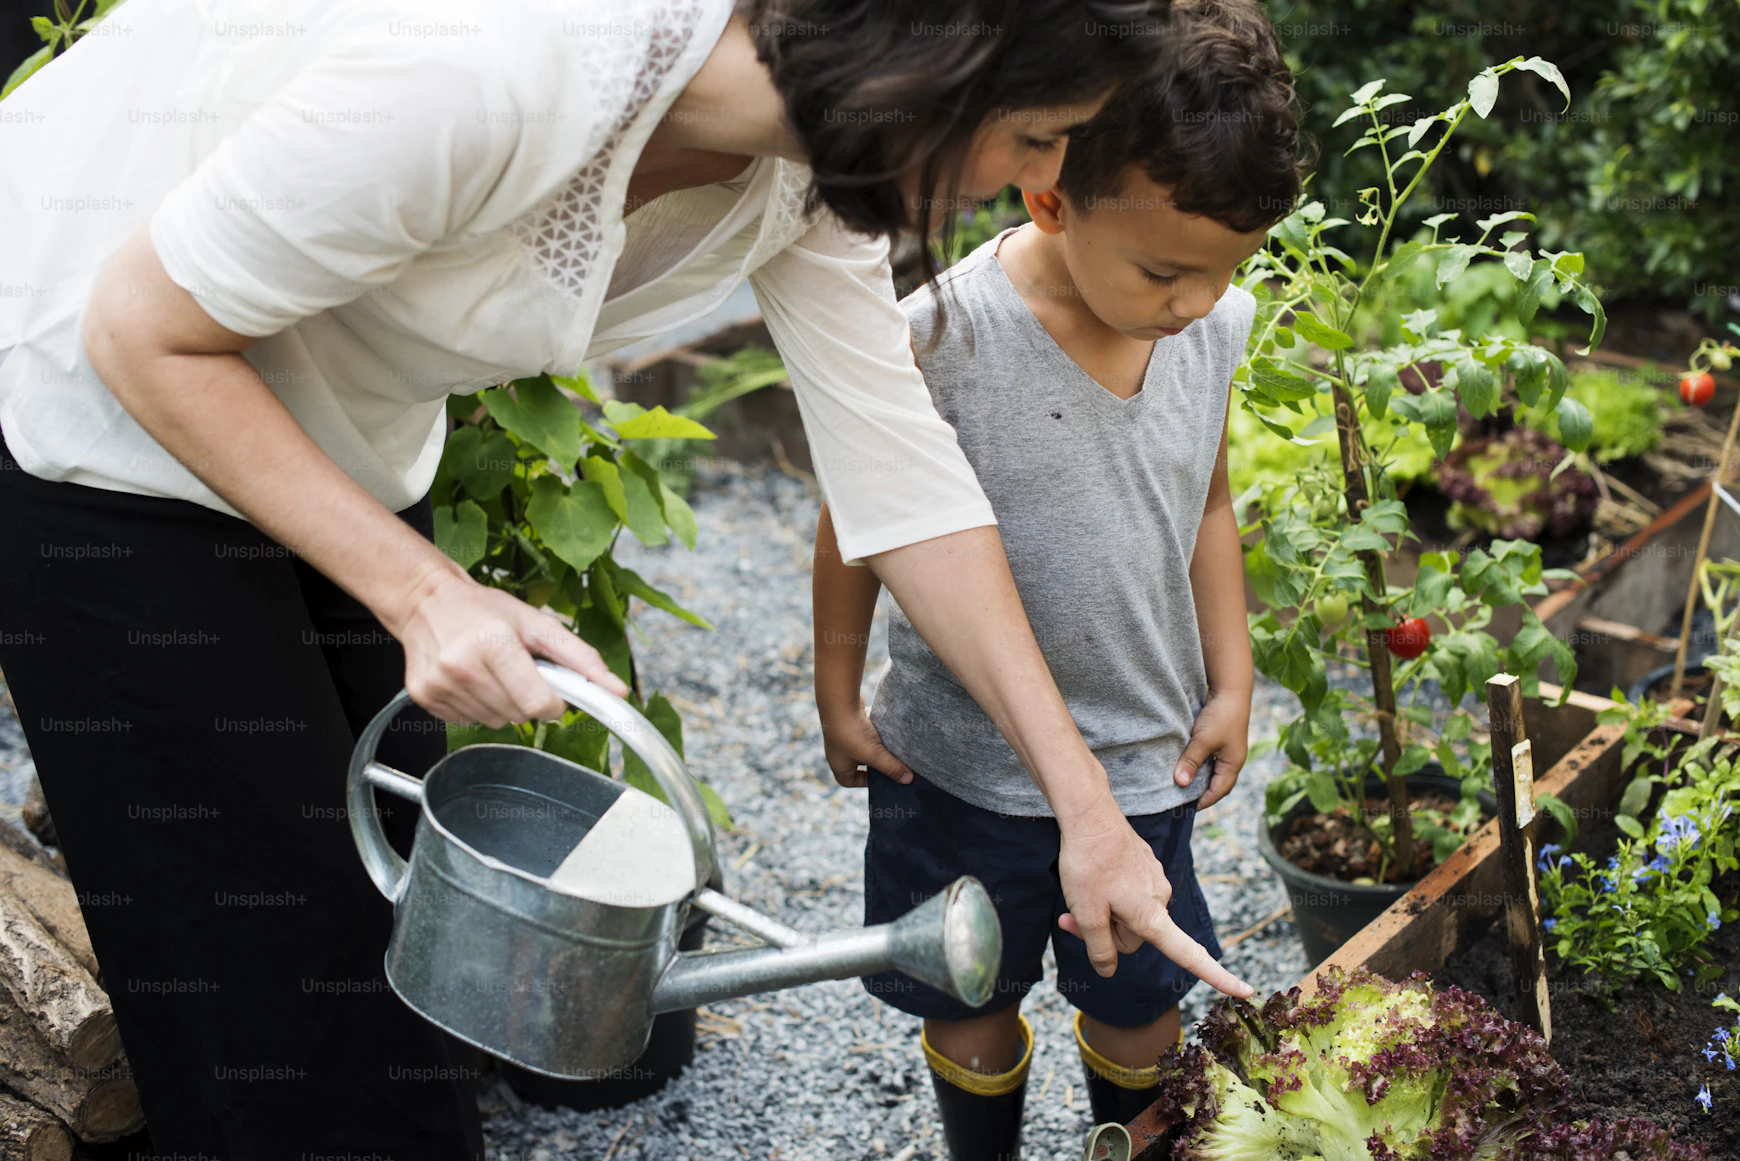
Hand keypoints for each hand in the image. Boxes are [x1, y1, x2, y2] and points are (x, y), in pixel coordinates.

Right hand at [393, 568, 628, 725]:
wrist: (427, 601)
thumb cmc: (486, 609)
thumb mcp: (539, 624)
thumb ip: (581, 658)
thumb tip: (618, 690)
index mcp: (494, 645)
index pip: (537, 704)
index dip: (553, 703)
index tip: (552, 690)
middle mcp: (462, 666)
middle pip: (517, 716)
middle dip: (528, 701)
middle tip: (518, 671)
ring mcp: (440, 685)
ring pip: (494, 723)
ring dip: (503, 705)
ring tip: (493, 672)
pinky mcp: (424, 697)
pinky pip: (469, 721)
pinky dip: (478, 706)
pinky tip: (472, 680)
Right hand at [819, 701, 912, 787]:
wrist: (840, 701)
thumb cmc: (852, 734)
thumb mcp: (874, 754)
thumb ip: (891, 767)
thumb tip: (908, 780)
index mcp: (839, 765)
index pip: (849, 781)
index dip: (864, 782)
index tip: (881, 777)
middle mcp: (838, 752)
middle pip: (858, 763)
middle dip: (875, 763)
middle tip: (891, 762)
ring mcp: (842, 735)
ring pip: (863, 746)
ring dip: (875, 746)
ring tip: (891, 746)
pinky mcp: (849, 722)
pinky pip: (863, 732)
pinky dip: (874, 732)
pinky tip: (886, 730)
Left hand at [1055, 796, 1251, 997]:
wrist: (1091, 815)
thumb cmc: (1087, 864)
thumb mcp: (1085, 914)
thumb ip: (1099, 949)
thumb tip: (1109, 970)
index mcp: (1151, 916)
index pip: (1190, 955)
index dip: (1218, 977)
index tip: (1246, 991)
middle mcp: (1160, 898)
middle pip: (1136, 935)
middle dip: (1108, 932)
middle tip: (1073, 918)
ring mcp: (1154, 879)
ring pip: (1130, 913)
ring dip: (1105, 911)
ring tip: (1080, 892)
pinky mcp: (1145, 864)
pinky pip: (1129, 892)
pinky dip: (1109, 893)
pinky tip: (1093, 875)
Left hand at [1173, 686, 1251, 809]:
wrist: (1230, 689)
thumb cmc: (1221, 716)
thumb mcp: (1204, 740)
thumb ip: (1192, 761)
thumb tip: (1180, 783)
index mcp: (1233, 764)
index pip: (1219, 791)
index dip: (1203, 801)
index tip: (1185, 809)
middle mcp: (1230, 760)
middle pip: (1214, 783)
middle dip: (1199, 792)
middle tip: (1178, 799)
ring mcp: (1224, 749)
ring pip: (1208, 770)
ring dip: (1195, 776)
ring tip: (1177, 784)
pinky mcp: (1216, 739)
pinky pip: (1205, 757)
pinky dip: (1194, 763)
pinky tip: (1181, 763)